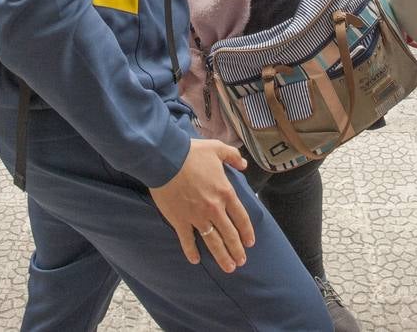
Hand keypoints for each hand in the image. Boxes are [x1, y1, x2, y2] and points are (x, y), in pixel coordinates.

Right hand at [149, 139, 254, 273]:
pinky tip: (196, 261)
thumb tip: (244, 164)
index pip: (241, 217)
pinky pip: (187, 240)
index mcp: (225, 192)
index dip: (247, 232)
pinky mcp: (180, 221)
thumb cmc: (191, 153)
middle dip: (237, 250)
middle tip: (241, 261)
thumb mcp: (217, 149)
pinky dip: (191, 251)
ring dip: (222, 256)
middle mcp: (214, 208)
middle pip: (230, 234)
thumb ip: (233, 156)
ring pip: (213, 241)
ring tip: (229, 268)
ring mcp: (197, 217)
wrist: (166, 159)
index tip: (250, 243)